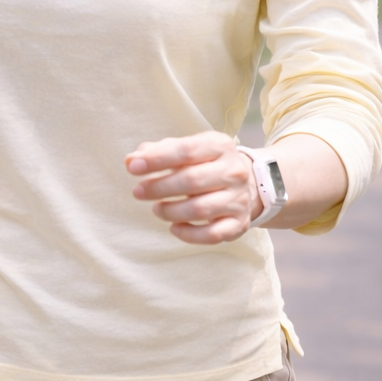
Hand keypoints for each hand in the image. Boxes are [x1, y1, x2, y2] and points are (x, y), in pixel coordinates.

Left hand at [125, 131, 260, 243]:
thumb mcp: (189, 149)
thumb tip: (132, 160)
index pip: (186, 150)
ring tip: (156, 209)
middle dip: (159, 187)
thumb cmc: (207, 164)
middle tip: (138, 192)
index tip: (133, 167)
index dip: (157, 159)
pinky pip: (212, 234)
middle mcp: (233, 171)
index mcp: (220, 146)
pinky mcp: (239, 223)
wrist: (249, 184)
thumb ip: (160, 151)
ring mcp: (238, 199)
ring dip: (171, 211)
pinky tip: (174, 228)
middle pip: (191, 180)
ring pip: (200, 209)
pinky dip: (189, 234)